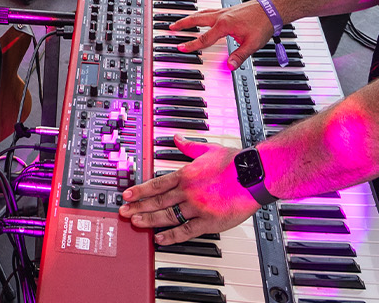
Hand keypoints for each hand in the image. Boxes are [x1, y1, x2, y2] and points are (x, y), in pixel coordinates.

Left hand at [118, 139, 255, 245]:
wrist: (254, 175)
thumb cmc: (235, 163)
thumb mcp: (208, 149)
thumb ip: (189, 145)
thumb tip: (177, 138)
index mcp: (187, 174)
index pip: (156, 183)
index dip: (140, 190)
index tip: (127, 195)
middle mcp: (188, 192)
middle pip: (157, 201)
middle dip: (138, 206)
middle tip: (123, 212)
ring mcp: (197, 208)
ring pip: (168, 216)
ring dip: (149, 220)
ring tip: (135, 223)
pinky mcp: (209, 222)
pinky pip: (186, 231)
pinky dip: (171, 236)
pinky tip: (160, 239)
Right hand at [169, 0, 276, 68]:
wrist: (271, 9)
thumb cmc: (262, 23)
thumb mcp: (252, 44)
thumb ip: (239, 56)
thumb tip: (230, 66)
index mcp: (225, 25)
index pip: (204, 38)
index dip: (191, 44)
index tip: (180, 47)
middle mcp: (222, 16)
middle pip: (197, 19)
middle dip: (183, 24)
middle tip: (172, 26)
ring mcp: (224, 11)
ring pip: (202, 13)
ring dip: (190, 17)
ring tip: (182, 21)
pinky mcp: (228, 10)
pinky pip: (209, 11)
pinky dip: (201, 14)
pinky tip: (202, 16)